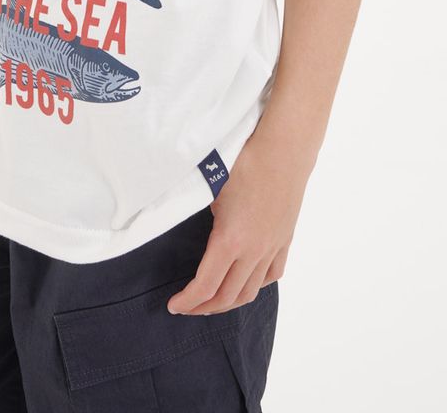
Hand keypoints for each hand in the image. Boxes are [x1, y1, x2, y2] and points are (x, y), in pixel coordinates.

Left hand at [166, 129, 310, 315]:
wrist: (285, 150)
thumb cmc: (246, 162)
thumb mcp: (212, 187)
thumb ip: (196, 211)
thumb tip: (174, 214)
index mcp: (230, 240)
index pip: (205, 286)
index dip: (187, 301)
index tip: (174, 306)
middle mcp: (254, 251)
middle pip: (228, 296)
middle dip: (204, 308)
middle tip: (187, 307)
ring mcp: (272, 247)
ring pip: (252, 290)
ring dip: (229, 302)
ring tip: (212, 302)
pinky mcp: (284, 239)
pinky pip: (272, 274)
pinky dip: (256, 285)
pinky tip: (245, 282)